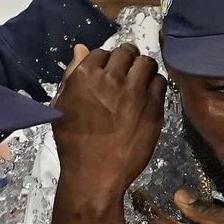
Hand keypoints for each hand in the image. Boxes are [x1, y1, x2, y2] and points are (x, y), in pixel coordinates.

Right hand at [51, 44, 165, 195]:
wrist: (95, 175)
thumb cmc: (74, 144)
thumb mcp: (62, 107)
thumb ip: (71, 75)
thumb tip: (81, 48)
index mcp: (84, 76)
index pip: (102, 52)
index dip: (107, 61)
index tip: (109, 72)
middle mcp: (111, 79)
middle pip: (127, 52)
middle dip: (127, 60)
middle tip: (127, 74)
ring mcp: (134, 92)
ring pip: (147, 63)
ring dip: (143, 69)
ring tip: (139, 83)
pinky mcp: (153, 107)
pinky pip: (161, 82)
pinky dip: (155, 85)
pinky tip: (148, 97)